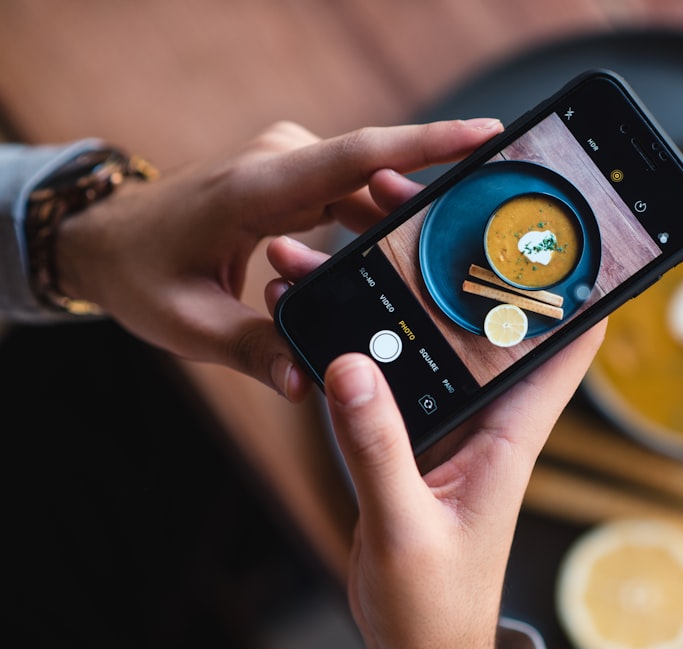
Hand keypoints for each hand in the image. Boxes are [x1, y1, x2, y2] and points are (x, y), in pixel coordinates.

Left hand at [53, 119, 502, 400]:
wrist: (102, 239)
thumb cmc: (139, 274)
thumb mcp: (189, 324)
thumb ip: (254, 350)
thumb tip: (310, 384)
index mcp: (256, 187)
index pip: (357, 155)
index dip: (426, 144)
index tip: (485, 135)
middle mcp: (278, 162)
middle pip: (373, 176)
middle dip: (424, 207)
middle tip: (471, 242)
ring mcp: (285, 165)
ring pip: (364, 190)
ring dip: (393, 226)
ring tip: (432, 268)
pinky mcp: (289, 179)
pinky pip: (345, 197)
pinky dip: (368, 228)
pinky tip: (386, 264)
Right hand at [265, 238, 605, 648]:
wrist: (418, 644)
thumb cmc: (433, 602)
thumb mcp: (403, 526)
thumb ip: (378, 450)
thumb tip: (351, 367)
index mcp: (510, 434)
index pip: (565, 343)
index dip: (579, 281)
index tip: (571, 218)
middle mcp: (487, 416)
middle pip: (484, 317)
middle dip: (460, 253)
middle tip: (415, 195)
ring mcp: (450, 422)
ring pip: (434, 334)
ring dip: (405, 284)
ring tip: (360, 230)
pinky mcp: (414, 434)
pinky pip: (396, 368)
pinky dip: (369, 333)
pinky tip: (335, 302)